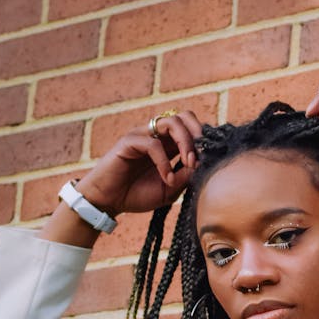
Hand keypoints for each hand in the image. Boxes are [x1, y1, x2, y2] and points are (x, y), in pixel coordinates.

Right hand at [76, 110, 202, 216]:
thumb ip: (185, 177)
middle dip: (198, 133)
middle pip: (184, 117)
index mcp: (168, 145)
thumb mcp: (169, 190)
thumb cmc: (137, 194)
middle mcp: (157, 136)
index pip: (191, 129)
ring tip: (188, 163)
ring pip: (171, 122)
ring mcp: (143, 136)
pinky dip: (164, 161)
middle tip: (201, 156)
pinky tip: (166, 178)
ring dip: (185, 142)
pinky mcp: (129, 142)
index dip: (203, 141)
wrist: (109, 201)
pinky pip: (153, 144)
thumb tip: (202, 165)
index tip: (209, 161)